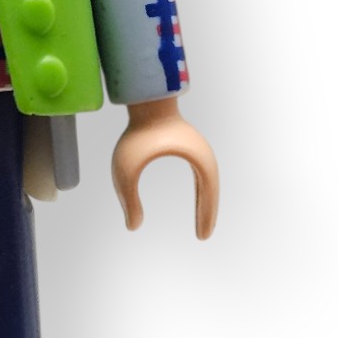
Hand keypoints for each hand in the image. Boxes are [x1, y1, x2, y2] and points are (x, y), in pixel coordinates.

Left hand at [111, 97, 218, 238]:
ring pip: (208, 183)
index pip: (207, 195)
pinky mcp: (189, 145)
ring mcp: (198, 149)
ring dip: (206, 202)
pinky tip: (197, 197)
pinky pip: (201, 173)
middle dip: (207, 214)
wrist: (145, 100)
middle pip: (211, 191)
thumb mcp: (126, 170)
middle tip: (203, 235)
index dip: (205, 217)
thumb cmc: (137, 132)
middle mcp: (203, 155)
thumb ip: (128, 199)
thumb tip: (132, 227)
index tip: (201, 237)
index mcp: (198, 161)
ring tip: (202, 223)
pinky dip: (201, 190)